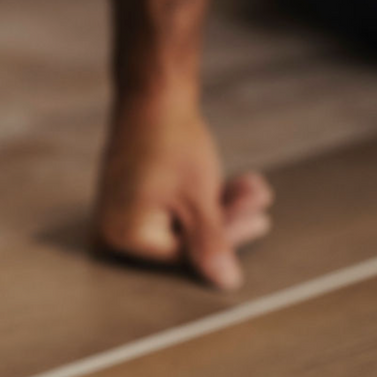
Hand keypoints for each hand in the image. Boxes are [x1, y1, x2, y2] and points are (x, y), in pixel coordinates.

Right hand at [95, 91, 272, 289]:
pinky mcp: (132, 198)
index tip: (261, 220)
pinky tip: (233, 182)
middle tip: (260, 200)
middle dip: (227, 216)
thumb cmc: (170, 142)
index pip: (184, 253)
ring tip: (251, 186)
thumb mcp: (198, 197)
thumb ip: (211, 243)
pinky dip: (201, 196)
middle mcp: (114, 230)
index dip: (226, 238)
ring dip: (220, 204)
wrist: (151, 94)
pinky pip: (172, 208)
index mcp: (124, 235)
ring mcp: (121, 213)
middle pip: (184, 238)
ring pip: (183, 221)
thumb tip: (226, 283)